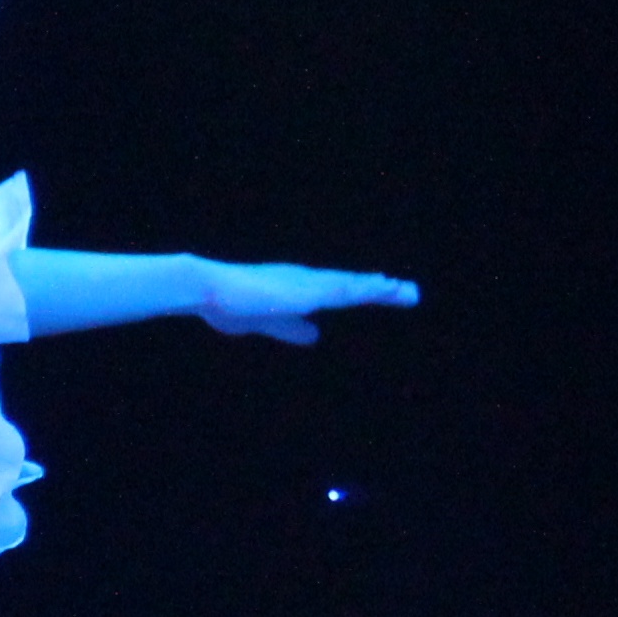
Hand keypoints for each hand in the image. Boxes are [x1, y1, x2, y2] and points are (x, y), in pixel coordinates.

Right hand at [192, 260, 419, 346]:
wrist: (206, 287)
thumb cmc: (228, 303)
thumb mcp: (268, 323)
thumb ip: (292, 328)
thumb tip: (316, 336)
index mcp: (299, 289)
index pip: (340, 293)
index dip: (364, 293)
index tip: (389, 293)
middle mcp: (307, 281)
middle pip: (352, 286)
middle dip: (382, 290)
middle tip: (412, 293)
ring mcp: (305, 283)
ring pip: (350, 285)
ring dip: (378, 288)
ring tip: (405, 291)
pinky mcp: (301, 289)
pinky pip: (338, 290)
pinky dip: (360, 289)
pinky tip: (379, 288)